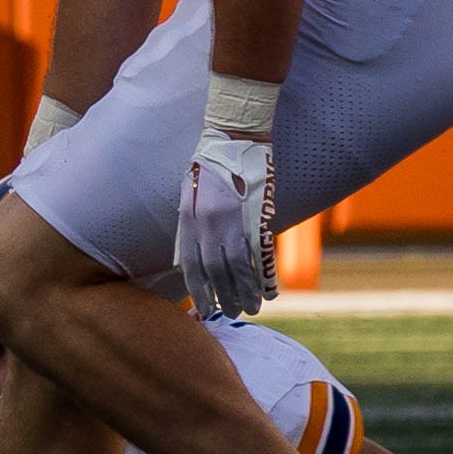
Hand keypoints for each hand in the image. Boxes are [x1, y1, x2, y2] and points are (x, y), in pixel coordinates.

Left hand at [177, 81, 279, 317]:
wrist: (233, 137)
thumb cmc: (207, 164)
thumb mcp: (186, 194)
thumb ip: (186, 225)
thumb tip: (181, 256)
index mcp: (189, 218)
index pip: (190, 264)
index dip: (198, 290)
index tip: (202, 309)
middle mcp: (209, 223)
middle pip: (215, 271)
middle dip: (222, 297)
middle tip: (229, 316)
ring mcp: (234, 220)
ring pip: (239, 267)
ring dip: (246, 292)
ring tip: (252, 311)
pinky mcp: (258, 215)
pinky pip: (262, 253)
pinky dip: (266, 276)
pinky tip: (271, 293)